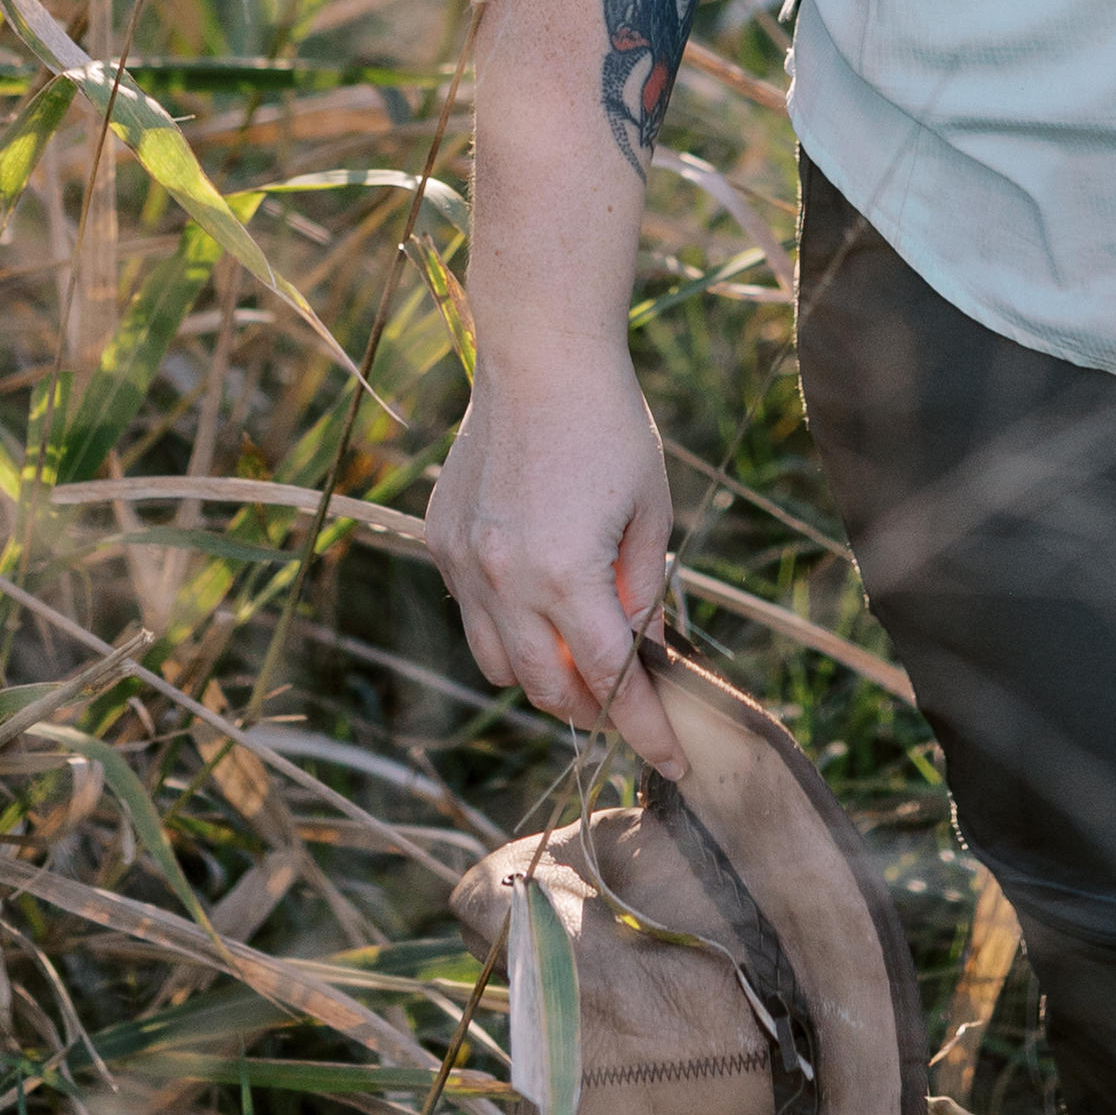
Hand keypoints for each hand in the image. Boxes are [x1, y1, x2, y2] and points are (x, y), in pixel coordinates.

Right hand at [425, 353, 687, 770]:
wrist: (540, 353)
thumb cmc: (610, 425)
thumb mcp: (650, 512)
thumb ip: (643, 592)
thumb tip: (639, 655)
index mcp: (566, 573)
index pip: (612, 681)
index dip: (646, 729)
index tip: (673, 761)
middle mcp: (504, 578)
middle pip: (547, 689)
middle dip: (593, 711)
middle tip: (627, 707)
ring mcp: (464, 560)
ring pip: (497, 664)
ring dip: (542, 675)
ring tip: (580, 654)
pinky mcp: (441, 538)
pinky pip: (471, 609)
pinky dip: (505, 620)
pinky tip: (537, 590)